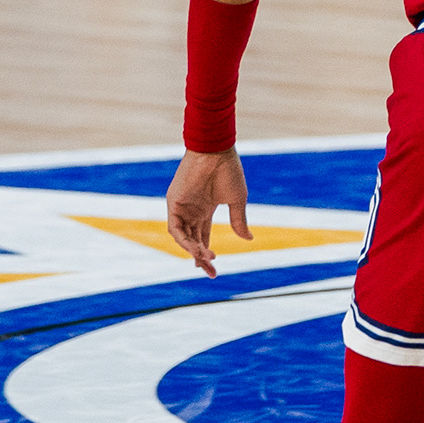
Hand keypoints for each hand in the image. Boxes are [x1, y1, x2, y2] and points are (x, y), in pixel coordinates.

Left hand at [163, 150, 251, 275]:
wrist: (216, 150)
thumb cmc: (228, 170)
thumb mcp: (237, 199)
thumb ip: (239, 220)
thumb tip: (249, 239)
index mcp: (205, 209)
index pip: (202, 238)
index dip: (207, 254)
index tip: (214, 270)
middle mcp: (191, 211)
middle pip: (192, 241)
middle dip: (200, 258)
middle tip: (211, 271)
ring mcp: (181, 207)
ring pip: (183, 237)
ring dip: (193, 251)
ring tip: (207, 258)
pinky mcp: (174, 203)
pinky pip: (176, 228)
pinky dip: (185, 241)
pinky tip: (196, 249)